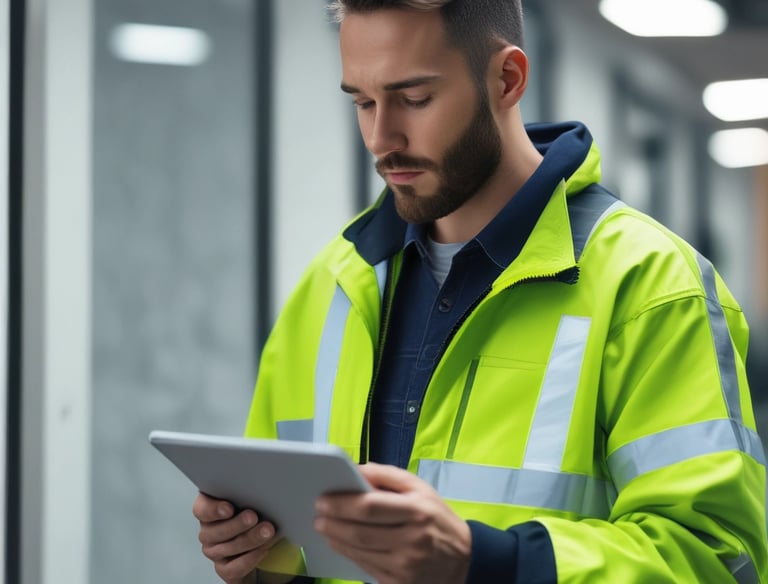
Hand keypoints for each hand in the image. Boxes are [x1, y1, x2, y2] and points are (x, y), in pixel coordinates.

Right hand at [193, 492, 280, 582]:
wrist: (261, 540)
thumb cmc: (255, 513)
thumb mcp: (250, 500)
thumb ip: (247, 495)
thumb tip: (260, 490)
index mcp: (210, 510)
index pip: (201, 509)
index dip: (213, 510)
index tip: (229, 508)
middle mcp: (208, 531)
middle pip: (215, 531)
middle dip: (237, 524)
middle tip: (253, 517)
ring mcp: (215, 551)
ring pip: (227, 548)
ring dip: (249, 539)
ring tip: (267, 532)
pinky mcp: (225, 569)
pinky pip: (233, 568)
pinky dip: (249, 559)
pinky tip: (262, 550)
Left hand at [314, 463, 470, 583]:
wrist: (464, 560)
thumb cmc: (437, 518)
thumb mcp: (421, 489)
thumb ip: (389, 476)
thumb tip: (356, 469)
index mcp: (417, 511)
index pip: (371, 507)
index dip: (342, 504)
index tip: (323, 499)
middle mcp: (412, 540)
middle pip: (361, 532)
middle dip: (333, 523)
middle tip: (318, 515)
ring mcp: (405, 566)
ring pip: (360, 552)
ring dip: (336, 539)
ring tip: (324, 528)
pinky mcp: (399, 583)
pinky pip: (366, 568)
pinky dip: (349, 554)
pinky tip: (340, 543)